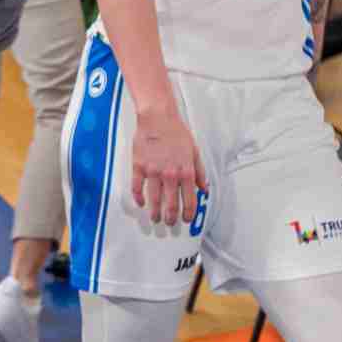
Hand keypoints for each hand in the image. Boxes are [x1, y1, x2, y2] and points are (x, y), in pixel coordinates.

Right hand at [131, 106, 208, 226]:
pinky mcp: (139, 166)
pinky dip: (139, 197)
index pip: (189, 200)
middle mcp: (170, 175)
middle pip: (171, 204)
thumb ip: (200, 173)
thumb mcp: (195, 152)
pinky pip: (137, 187)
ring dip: (155, 212)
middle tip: (170, 223)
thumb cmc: (176, 133)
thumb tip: (204, 188)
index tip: (186, 220)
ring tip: (155, 219)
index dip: (188, 214)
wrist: (157, 118)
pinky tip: (141, 203)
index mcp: (186, 172)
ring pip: (154, 199)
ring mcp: (153, 171)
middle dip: (171, 217)